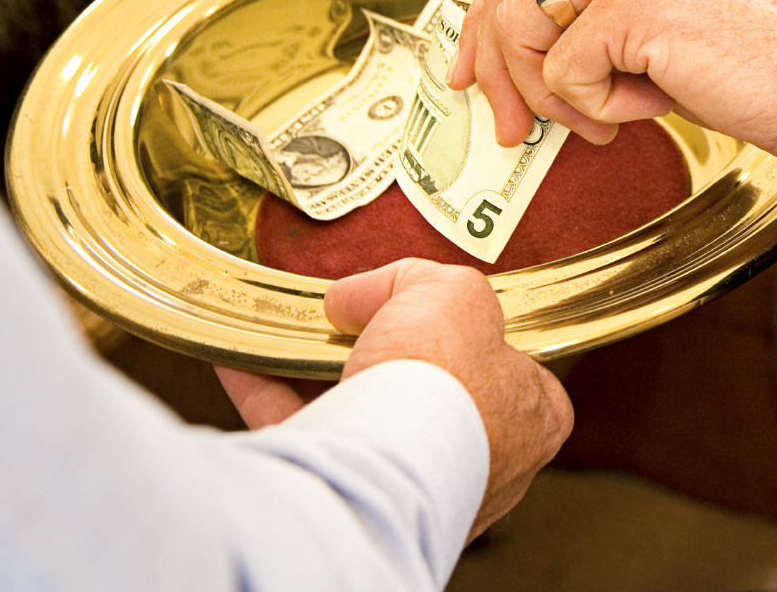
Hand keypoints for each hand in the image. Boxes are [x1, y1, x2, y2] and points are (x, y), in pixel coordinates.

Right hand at [218, 259, 572, 538]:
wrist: (385, 452)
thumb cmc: (445, 379)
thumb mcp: (454, 292)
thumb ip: (418, 279)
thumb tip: (361, 295)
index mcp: (532, 418)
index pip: (515, 370)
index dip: (472, 330)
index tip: (431, 309)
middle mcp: (487, 462)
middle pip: (436, 396)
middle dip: (391, 360)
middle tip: (353, 324)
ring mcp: (420, 486)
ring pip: (371, 425)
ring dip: (328, 381)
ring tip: (295, 338)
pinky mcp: (353, 497)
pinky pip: (310, 441)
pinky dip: (272, 401)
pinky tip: (244, 364)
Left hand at [452, 0, 776, 184]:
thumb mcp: (682, 21)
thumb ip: (613, 17)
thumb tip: (538, 58)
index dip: (490, 24)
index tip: (478, 72)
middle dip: (498, 66)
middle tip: (517, 124)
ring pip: (526, 30)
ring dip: (558, 95)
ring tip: (614, 117)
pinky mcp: (640, 3)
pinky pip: (568, 74)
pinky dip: (602, 111)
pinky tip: (656, 107)